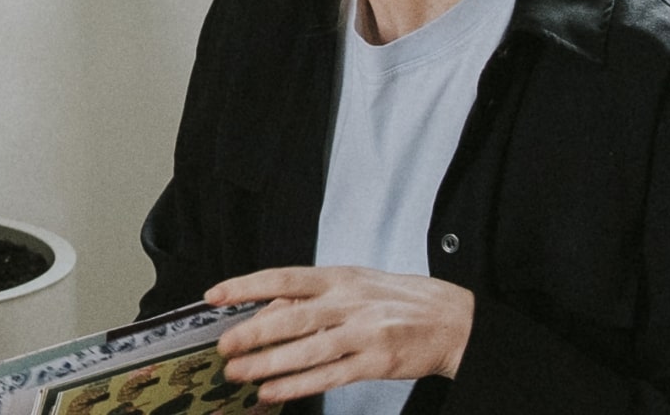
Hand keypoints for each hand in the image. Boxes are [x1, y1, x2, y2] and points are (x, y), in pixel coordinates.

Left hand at [203, 266, 474, 404]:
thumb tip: (267, 311)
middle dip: (252, 334)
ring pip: (306, 350)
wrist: (454, 320)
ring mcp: (364, 332)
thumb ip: (315, 297)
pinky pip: (329, 376)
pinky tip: (273, 392)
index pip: (283, 278)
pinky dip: (297, 385)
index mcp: (340, 277)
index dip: (246, 286)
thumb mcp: (356, 284)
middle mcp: (349, 302)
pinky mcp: (376, 362)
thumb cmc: (399, 301)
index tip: (215, 296)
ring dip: (268, 364)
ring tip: (239, 374)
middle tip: (224, 347)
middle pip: (290, 318)